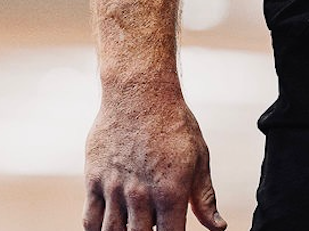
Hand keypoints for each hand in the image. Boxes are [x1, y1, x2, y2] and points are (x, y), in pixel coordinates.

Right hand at [83, 91, 226, 230]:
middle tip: (150, 227)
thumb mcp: (198, 157)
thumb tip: (218, 227)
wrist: (140, 92)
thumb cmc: (173, 123)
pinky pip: (90, 220)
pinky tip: (108, 228)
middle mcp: (141, 194)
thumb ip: (204, 197)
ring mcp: (115, 188)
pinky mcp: (94, 180)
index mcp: (171, 191)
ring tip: (132, 225)